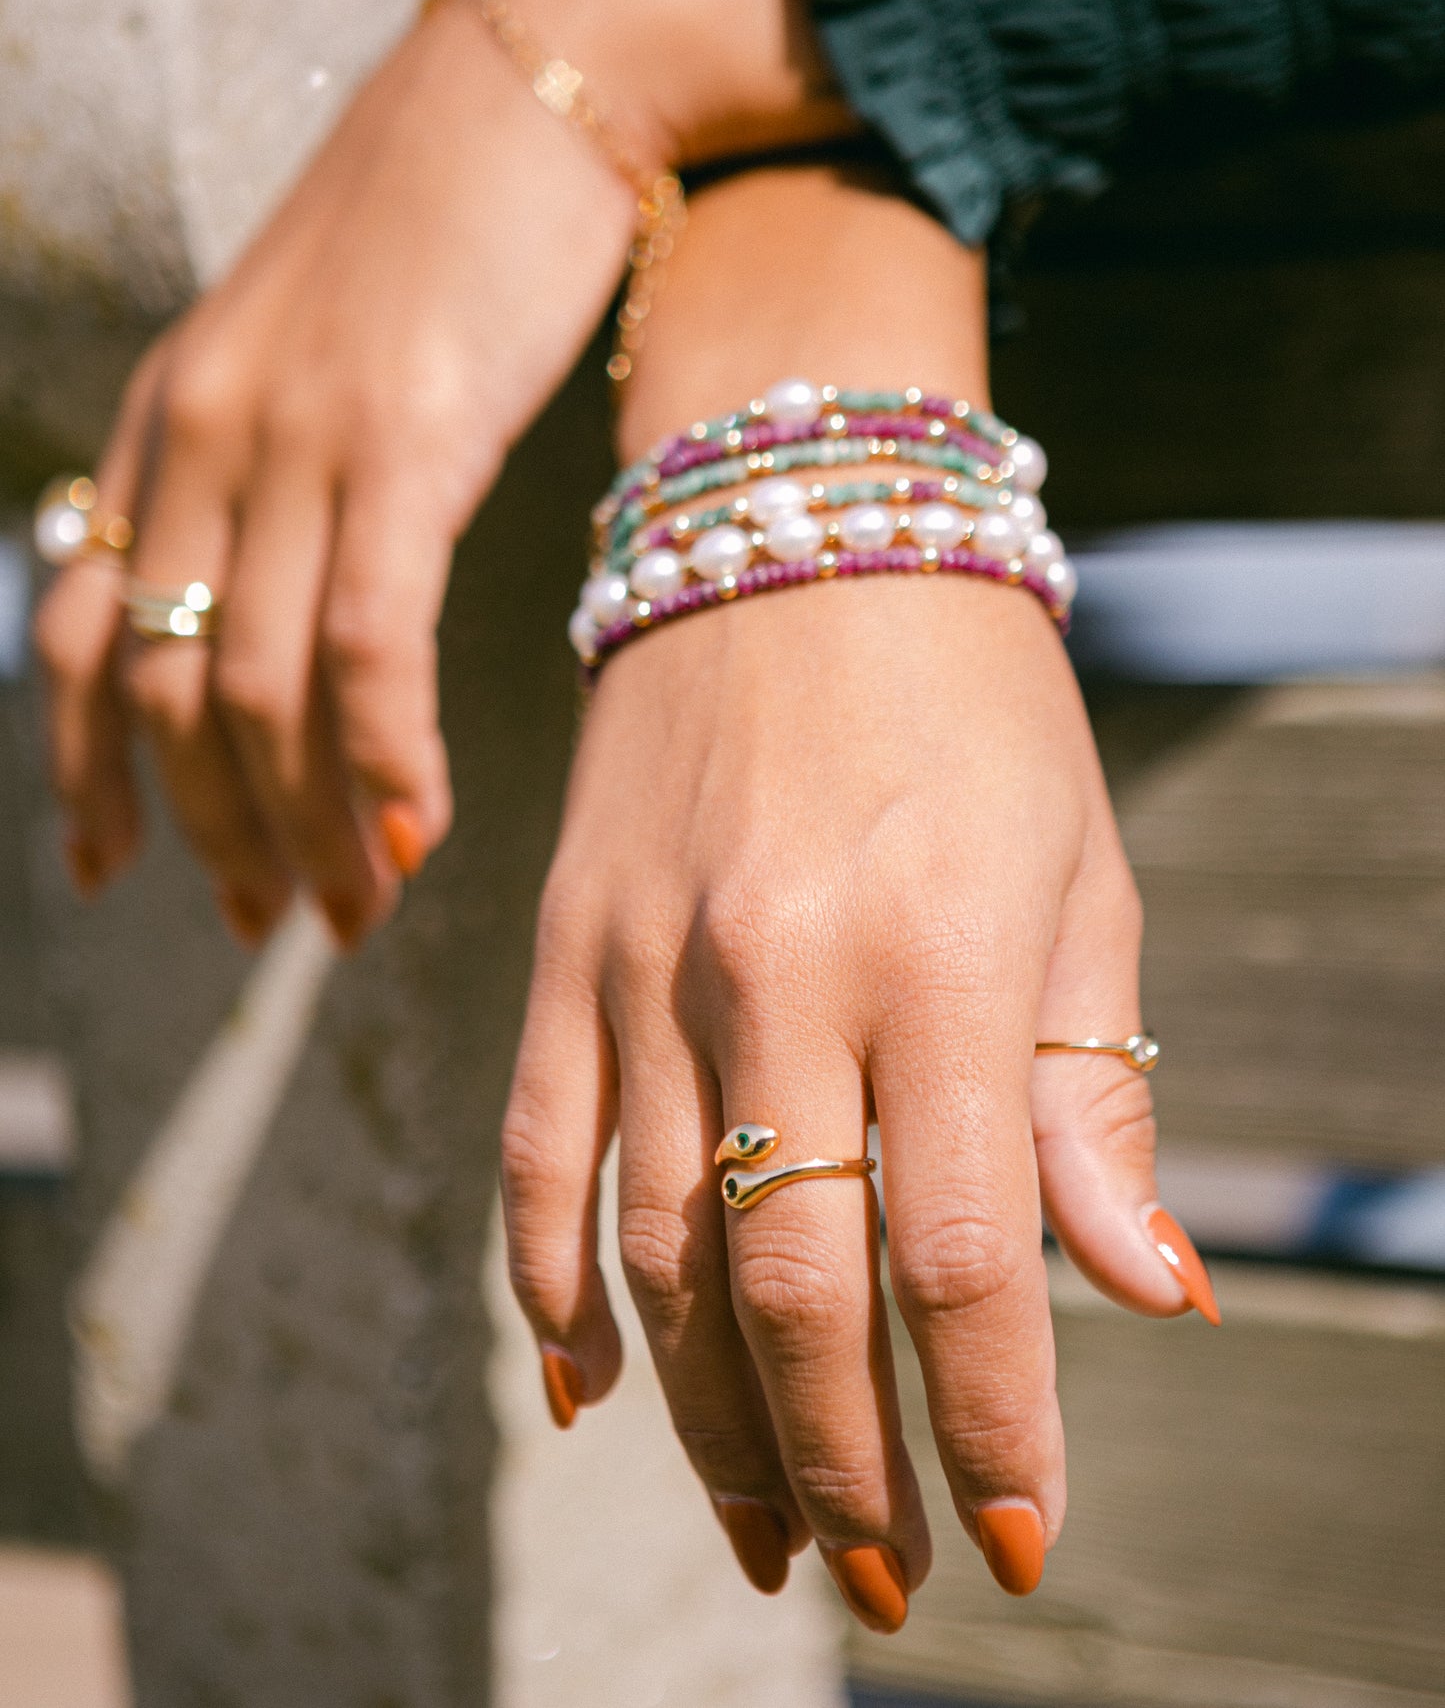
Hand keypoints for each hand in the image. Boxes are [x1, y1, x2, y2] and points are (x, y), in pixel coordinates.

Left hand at [34, 0, 850, 945]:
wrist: (542, 85)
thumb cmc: (451, 229)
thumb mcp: (321, 353)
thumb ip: (276, 469)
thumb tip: (284, 602)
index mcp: (172, 418)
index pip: (92, 630)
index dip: (94, 770)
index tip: (116, 870)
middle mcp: (207, 436)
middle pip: (178, 690)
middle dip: (221, 831)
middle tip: (278, 925)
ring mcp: (299, 437)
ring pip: (269, 690)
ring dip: (311, 824)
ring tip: (358, 911)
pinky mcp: (403, 439)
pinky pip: (371, 641)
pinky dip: (386, 754)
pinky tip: (418, 829)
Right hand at [500, 168, 1213, 1627]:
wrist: (796, 527)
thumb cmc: (978, 705)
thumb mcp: (1082, 877)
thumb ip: (1095, 1095)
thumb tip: (1147, 1296)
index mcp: (942, 957)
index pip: (965, 1255)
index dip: (992, 1421)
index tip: (1012, 1538)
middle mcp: (779, 974)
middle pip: (792, 1284)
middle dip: (840, 1459)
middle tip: (874, 1576)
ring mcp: (648, 965)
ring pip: (657, 1248)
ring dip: (708, 1417)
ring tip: (764, 1530)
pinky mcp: (563, 946)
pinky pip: (536, 1149)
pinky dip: (552, 1288)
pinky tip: (586, 1392)